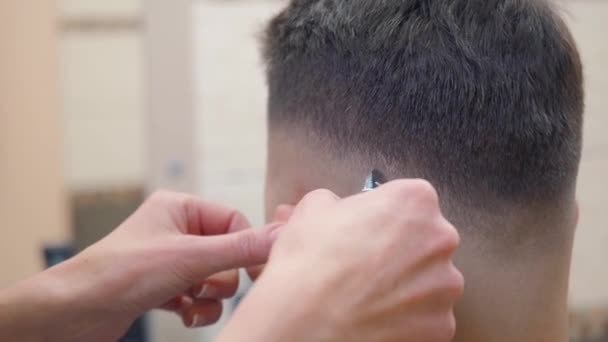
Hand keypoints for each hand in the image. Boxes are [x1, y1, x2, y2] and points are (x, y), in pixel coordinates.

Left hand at [0, 191, 278, 341]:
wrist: (73, 313)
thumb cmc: (120, 272)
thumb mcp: (189, 257)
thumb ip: (240, 248)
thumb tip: (283, 234)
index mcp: (180, 208)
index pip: (234, 221)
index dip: (246, 247)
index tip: (257, 270)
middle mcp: (175, 230)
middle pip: (227, 253)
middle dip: (221, 277)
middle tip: (205, 285)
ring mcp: (170, 261)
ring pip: (215, 278)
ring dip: (210, 296)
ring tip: (190, 301)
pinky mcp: (164, 288)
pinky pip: (199, 296)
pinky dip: (197, 309)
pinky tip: (183, 314)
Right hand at [219, 180, 463, 341]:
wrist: (303, 321)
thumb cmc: (309, 262)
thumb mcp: (314, 208)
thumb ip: (341, 203)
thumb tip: (341, 211)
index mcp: (415, 201)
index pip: (410, 201)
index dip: (385, 215)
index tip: (369, 228)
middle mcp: (440, 239)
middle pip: (426, 240)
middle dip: (401, 250)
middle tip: (367, 264)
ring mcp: (445, 286)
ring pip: (430, 280)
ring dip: (407, 285)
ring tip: (368, 294)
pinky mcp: (442, 325)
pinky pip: (427, 316)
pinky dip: (408, 318)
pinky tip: (376, 316)